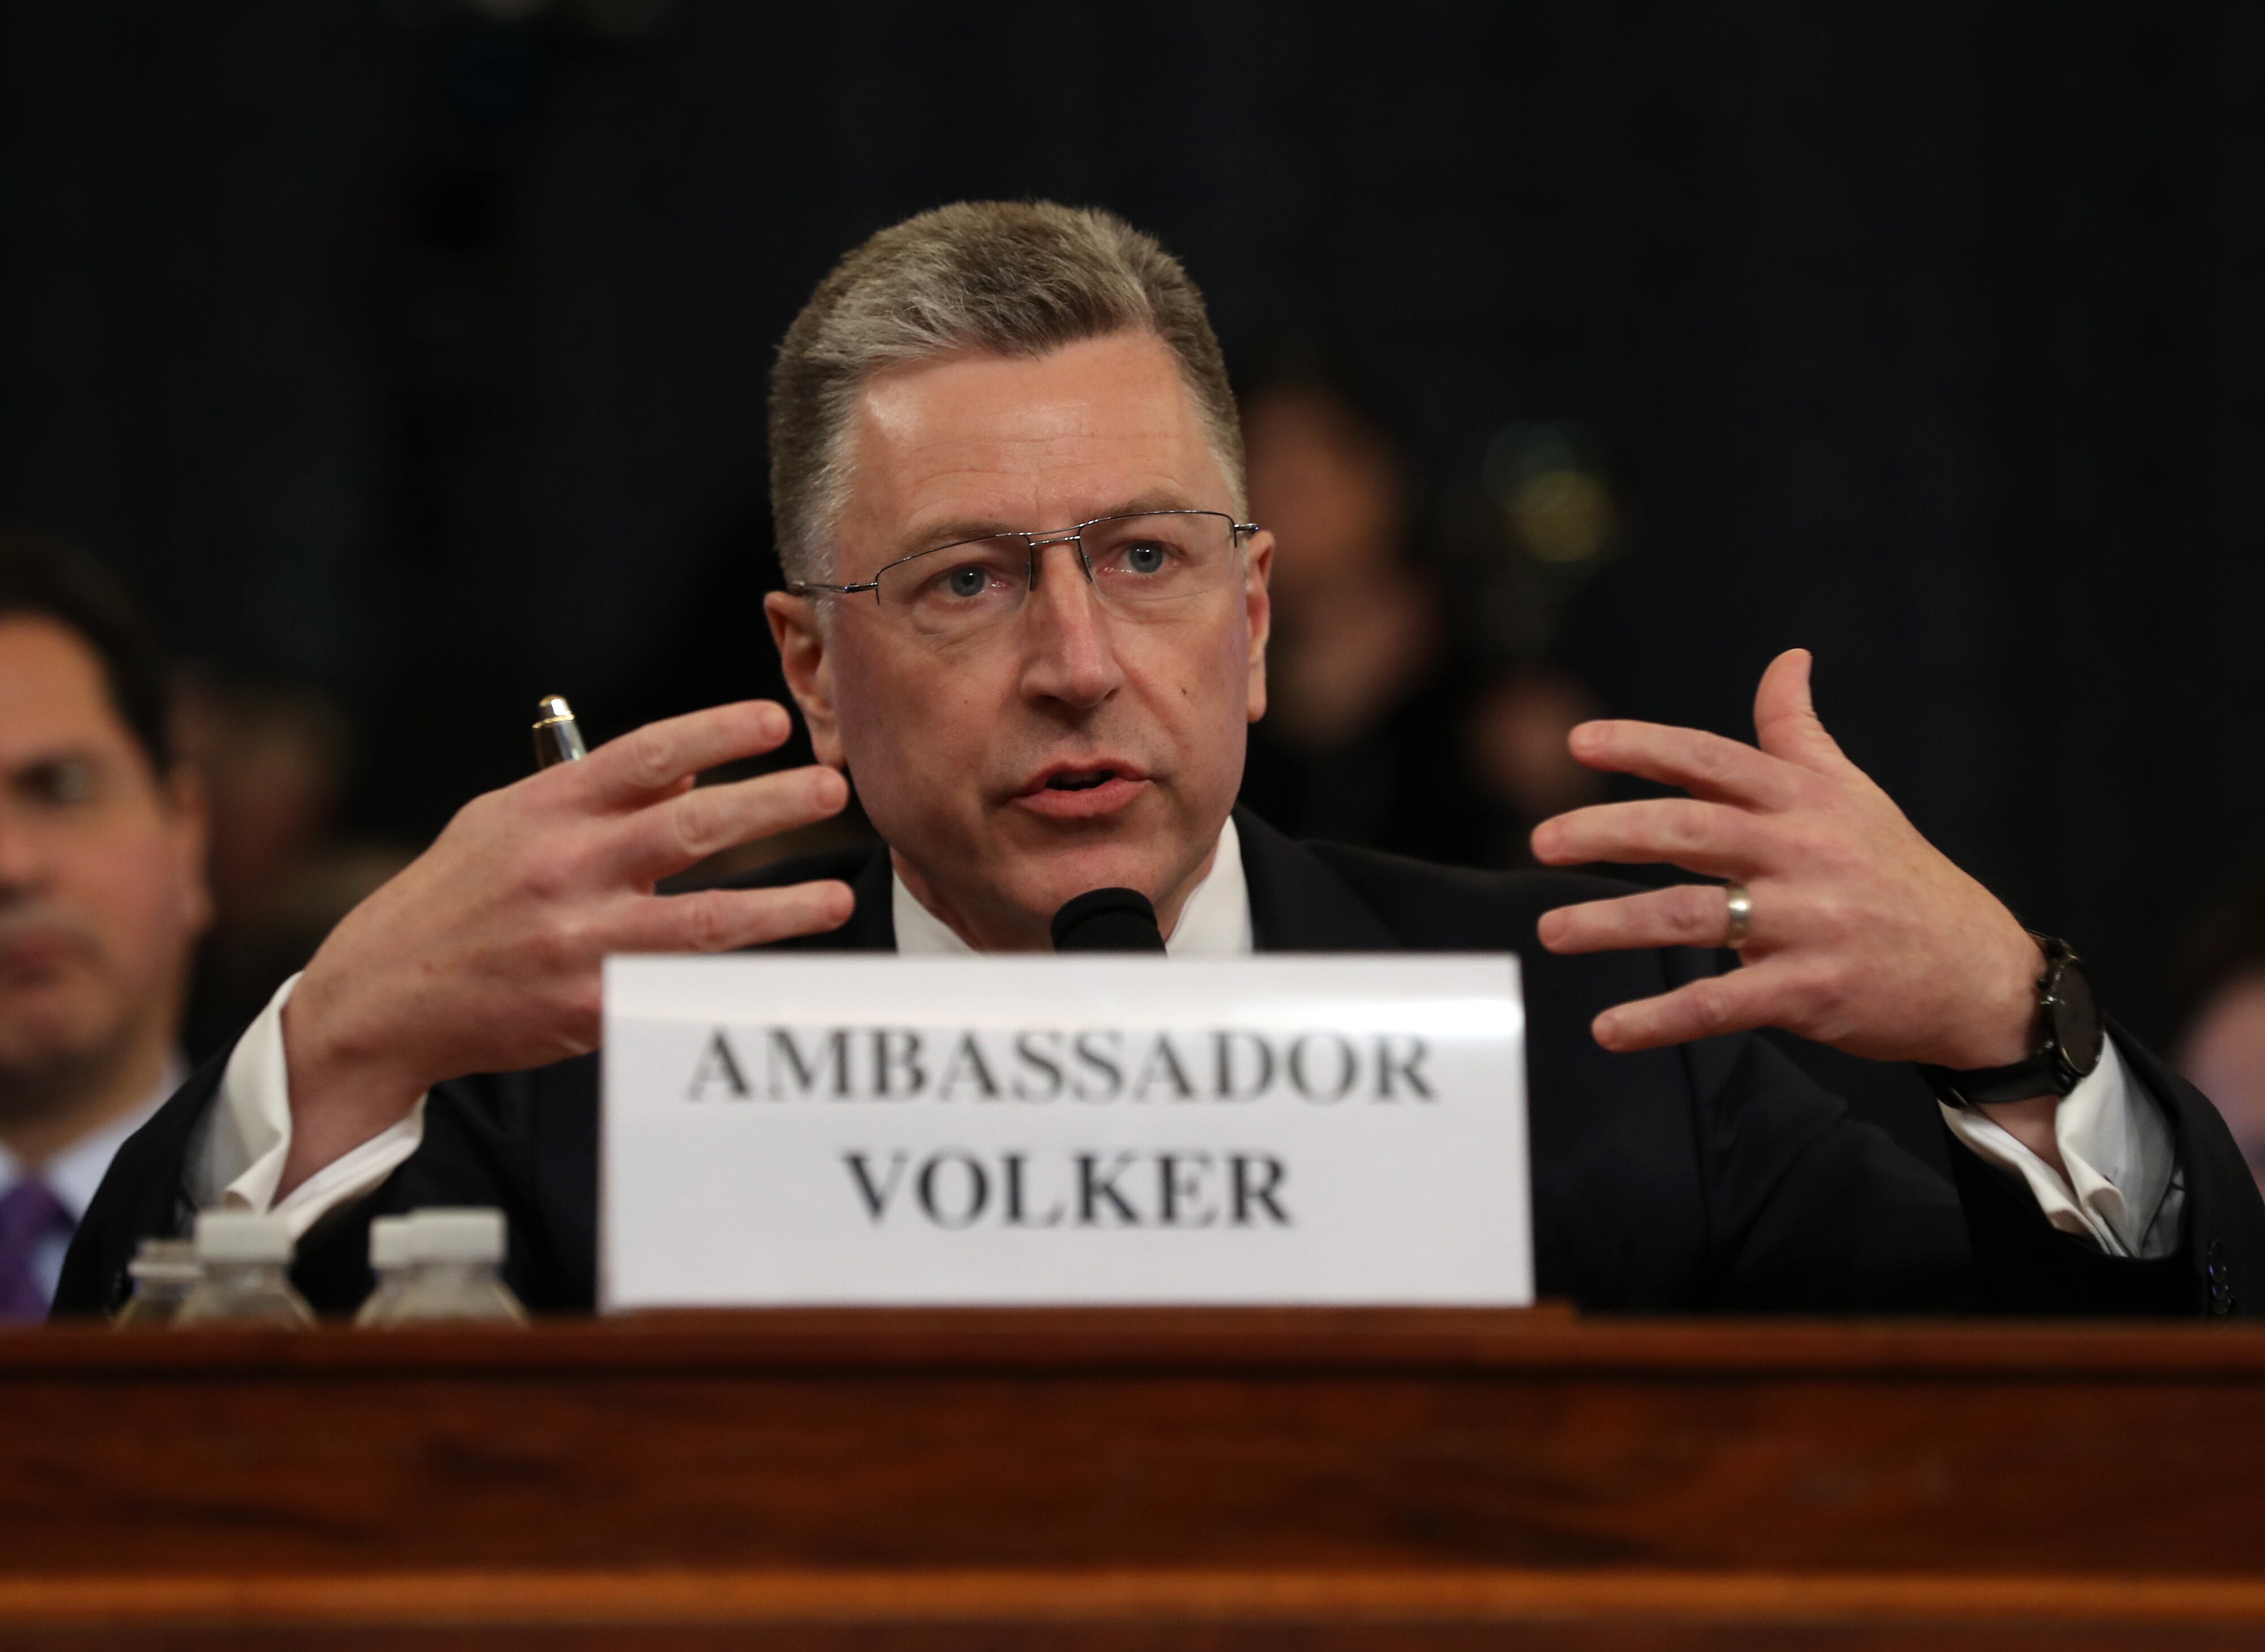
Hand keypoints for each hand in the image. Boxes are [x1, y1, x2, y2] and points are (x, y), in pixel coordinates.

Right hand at [278, 702, 854, 1194]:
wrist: (384, 994)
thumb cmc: (454, 897)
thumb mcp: (508, 820)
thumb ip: (594, 794)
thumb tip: (686, 772)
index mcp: (549, 808)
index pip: (647, 755)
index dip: (714, 733)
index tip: (773, 721)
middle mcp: (566, 867)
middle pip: (689, 827)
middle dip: (771, 807)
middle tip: (833, 791)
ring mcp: (578, 939)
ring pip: (702, 919)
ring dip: (781, 907)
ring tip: (839, 897)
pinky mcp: (587, 1005)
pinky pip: (678, 985)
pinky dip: (733, 977)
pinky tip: (781, 972)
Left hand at [1531, 650, 2044, 1073]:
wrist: (1982, 972)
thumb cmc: (1901, 875)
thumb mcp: (1856, 795)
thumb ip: (1800, 733)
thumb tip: (1787, 659)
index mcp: (1806, 801)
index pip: (1711, 761)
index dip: (1643, 747)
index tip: (1576, 742)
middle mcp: (1804, 853)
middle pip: (1690, 831)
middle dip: (1608, 831)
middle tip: (1541, 840)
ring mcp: (1809, 923)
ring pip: (1692, 917)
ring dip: (1613, 924)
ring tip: (1551, 932)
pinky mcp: (1813, 991)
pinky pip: (1722, 1004)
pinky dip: (1662, 1020)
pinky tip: (1609, 1030)